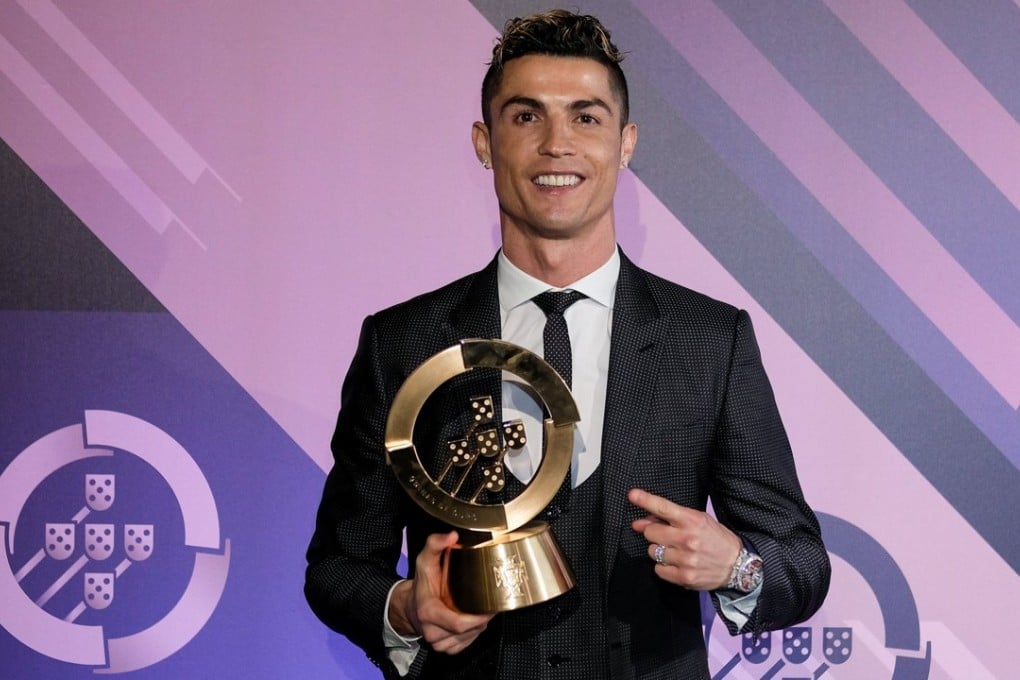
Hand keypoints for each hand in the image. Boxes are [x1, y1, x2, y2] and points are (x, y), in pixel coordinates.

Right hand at [388, 531, 492, 653]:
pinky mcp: (445, 648)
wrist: (409, 605)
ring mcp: (438, 642)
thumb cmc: (421, 584)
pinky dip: (472, 632)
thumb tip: (452, 535)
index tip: (490, 607)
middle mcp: (432, 631)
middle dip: (482, 618)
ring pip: (470, 637)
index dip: (478, 618)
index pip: (458, 623)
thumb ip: (436, 544)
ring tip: (478, 609)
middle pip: (468, 630)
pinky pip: (466, 643)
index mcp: (428, 611)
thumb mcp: (425, 560)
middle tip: (489, 603)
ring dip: (478, 625)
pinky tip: (470, 620)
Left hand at [628, 489, 741, 590]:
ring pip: (652, 552)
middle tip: (665, 535)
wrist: (737, 565)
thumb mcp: (698, 521)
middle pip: (651, 532)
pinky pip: (658, 569)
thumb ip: (670, 519)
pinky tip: (676, 563)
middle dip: (654, 532)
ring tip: (675, 551)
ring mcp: (685, 559)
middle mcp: (687, 539)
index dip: (645, 500)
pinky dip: (664, 567)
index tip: (632, 495)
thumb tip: (640, 522)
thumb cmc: (715, 539)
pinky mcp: (684, 577)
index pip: (663, 508)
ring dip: (659, 550)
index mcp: (692, 520)